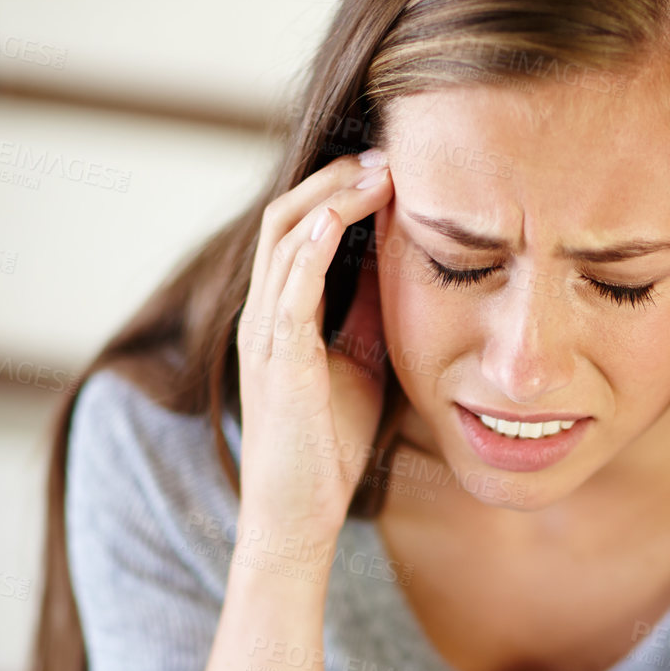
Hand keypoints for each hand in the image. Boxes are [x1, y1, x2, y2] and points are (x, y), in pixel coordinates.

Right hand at [235, 151, 394, 539]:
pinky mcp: (277, 364)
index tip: (390, 167)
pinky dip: (309, 250)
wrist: (299, 514)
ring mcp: (266, 336)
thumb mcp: (363, 362)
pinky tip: (336, 220)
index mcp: (284, 310)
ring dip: (331, 199)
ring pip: (285, 241)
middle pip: (288, 215)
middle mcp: (265, 313)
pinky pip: (287, 293)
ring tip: (377, 173)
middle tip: (387, 155)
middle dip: (337, 179)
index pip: (302, 226)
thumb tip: (404, 265)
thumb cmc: (329, 445)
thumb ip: (370, 314)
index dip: (341, 189)